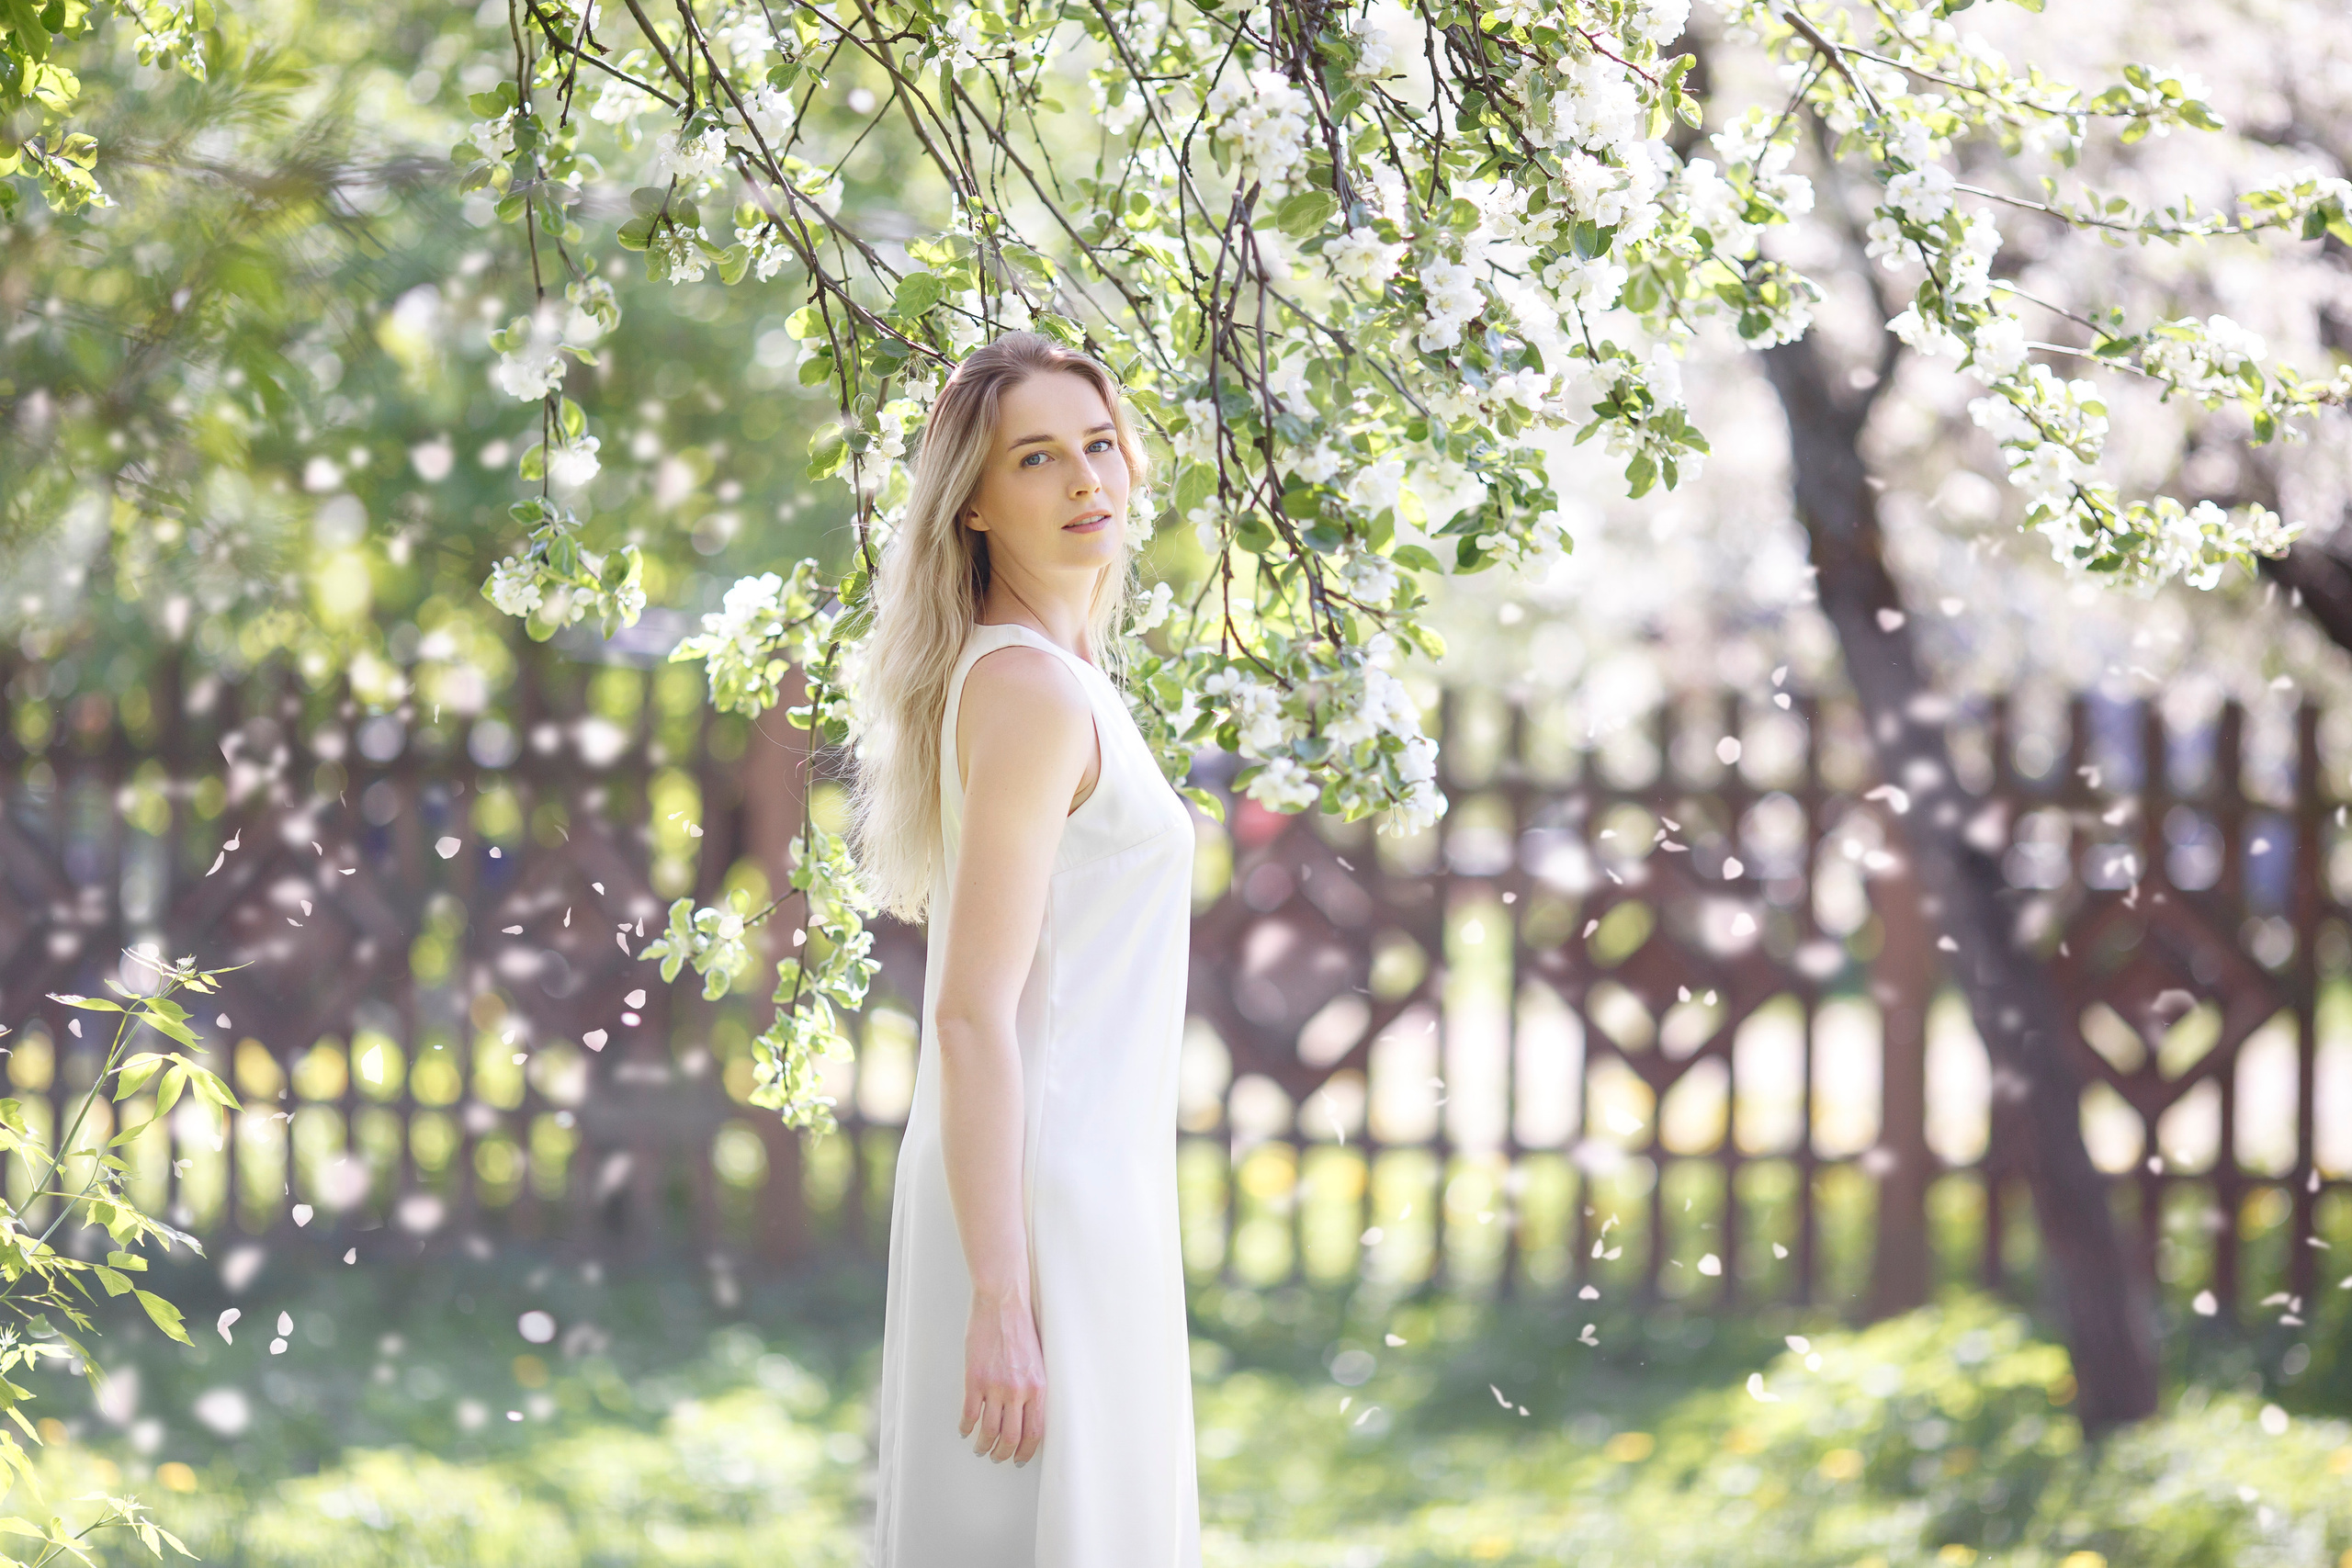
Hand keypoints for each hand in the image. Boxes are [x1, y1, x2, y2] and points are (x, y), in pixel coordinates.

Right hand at [959, 1287, 1046, 1465]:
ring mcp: (995, 1386)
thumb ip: (1034, 1388)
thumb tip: (1029, 1415)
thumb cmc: (1022, 1327)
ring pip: (988, 1431)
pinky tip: (964, 1430)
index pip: (1035, 1432)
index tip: (1019, 1458)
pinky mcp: (974, 1379)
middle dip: (1003, 1454)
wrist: (1003, 1302)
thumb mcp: (1038, 1362)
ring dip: (983, 1445)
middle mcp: (1018, 1390)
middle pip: (1011, 1437)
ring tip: (980, 1448)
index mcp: (1038, 1387)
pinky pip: (969, 1414)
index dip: (1026, 1450)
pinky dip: (965, 1427)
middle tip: (998, 1457)